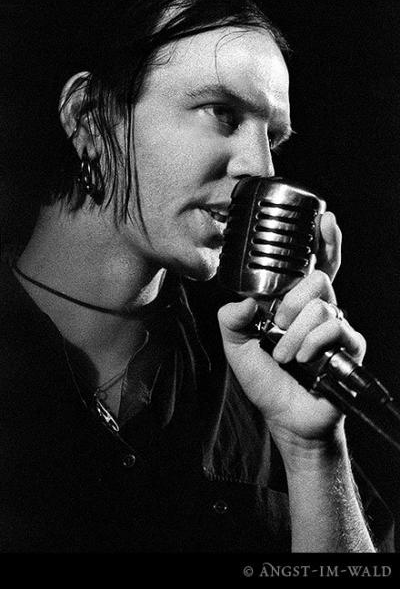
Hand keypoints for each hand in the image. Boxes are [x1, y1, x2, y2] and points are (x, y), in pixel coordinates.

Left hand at [217, 212, 365, 452]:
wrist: (286, 417)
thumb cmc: (266, 380)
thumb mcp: (236, 347)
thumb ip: (231, 319)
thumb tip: (246, 300)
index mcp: (294, 305)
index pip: (312, 265)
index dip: (322, 241)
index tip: (326, 218)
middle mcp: (318, 310)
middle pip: (318, 277)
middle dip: (293, 300)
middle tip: (278, 324)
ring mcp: (336, 327)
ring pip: (322, 303)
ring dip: (295, 332)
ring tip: (285, 355)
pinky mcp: (349, 347)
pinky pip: (335, 326)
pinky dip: (311, 342)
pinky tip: (302, 360)